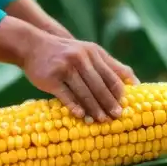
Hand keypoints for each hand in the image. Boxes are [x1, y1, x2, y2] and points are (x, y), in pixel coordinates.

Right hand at [22, 35, 136, 121]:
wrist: (32, 45)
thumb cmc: (65, 52)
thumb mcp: (88, 51)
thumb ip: (109, 64)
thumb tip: (134, 81)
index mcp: (93, 52)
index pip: (111, 75)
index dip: (118, 92)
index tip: (125, 106)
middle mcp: (81, 58)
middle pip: (99, 85)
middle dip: (109, 103)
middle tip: (117, 117)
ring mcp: (65, 67)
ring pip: (84, 92)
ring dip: (95, 108)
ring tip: (101, 120)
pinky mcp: (51, 78)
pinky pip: (66, 95)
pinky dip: (74, 106)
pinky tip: (81, 115)